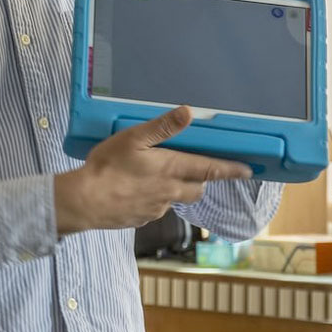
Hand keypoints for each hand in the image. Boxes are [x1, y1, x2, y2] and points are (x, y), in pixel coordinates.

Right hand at [53, 106, 252, 234]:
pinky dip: (153, 199)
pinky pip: (154, 209)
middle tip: (197, 170)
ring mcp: (154, 208)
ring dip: (176, 190)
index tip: (247, 171)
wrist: (84, 202)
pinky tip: (136, 192)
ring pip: (175, 199)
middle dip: (201, 180)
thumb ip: (162, 127)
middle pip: (196, 188)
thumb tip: (188, 113)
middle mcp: (168, 191)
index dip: (230, 170)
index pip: (208, 169)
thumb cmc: (107, 167)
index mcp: (170, 169)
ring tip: (159, 178)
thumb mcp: (134, 138)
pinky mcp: (140, 219)